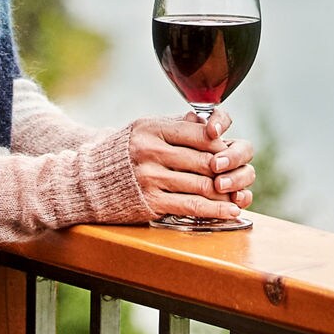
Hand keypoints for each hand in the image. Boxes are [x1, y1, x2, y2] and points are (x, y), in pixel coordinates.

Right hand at [128, 109, 255, 222]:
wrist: (93, 180)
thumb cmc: (127, 152)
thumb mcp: (146, 130)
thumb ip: (177, 126)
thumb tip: (210, 123)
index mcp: (151, 128)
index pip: (198, 134)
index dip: (220, 144)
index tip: (230, 151)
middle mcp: (150, 151)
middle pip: (203, 161)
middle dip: (227, 170)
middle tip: (239, 176)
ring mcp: (150, 177)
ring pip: (201, 185)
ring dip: (226, 192)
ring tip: (240, 195)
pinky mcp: (152, 202)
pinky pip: (192, 206)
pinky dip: (216, 210)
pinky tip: (230, 210)